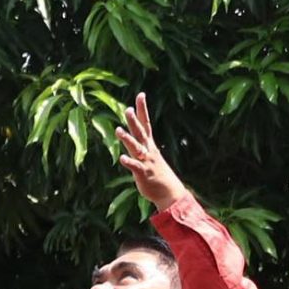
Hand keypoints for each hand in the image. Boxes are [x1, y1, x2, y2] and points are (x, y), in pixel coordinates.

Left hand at [115, 92, 185, 210]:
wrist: (170, 193)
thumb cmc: (157, 173)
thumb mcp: (149, 155)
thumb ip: (140, 144)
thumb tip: (133, 134)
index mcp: (149, 145)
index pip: (145, 123)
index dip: (142, 109)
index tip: (141, 94)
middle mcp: (148, 150)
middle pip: (140, 132)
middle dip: (134, 120)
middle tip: (127, 109)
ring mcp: (146, 161)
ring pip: (136, 148)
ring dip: (127, 139)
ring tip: (119, 130)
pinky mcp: (142, 174)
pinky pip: (135, 167)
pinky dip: (129, 162)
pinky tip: (122, 158)